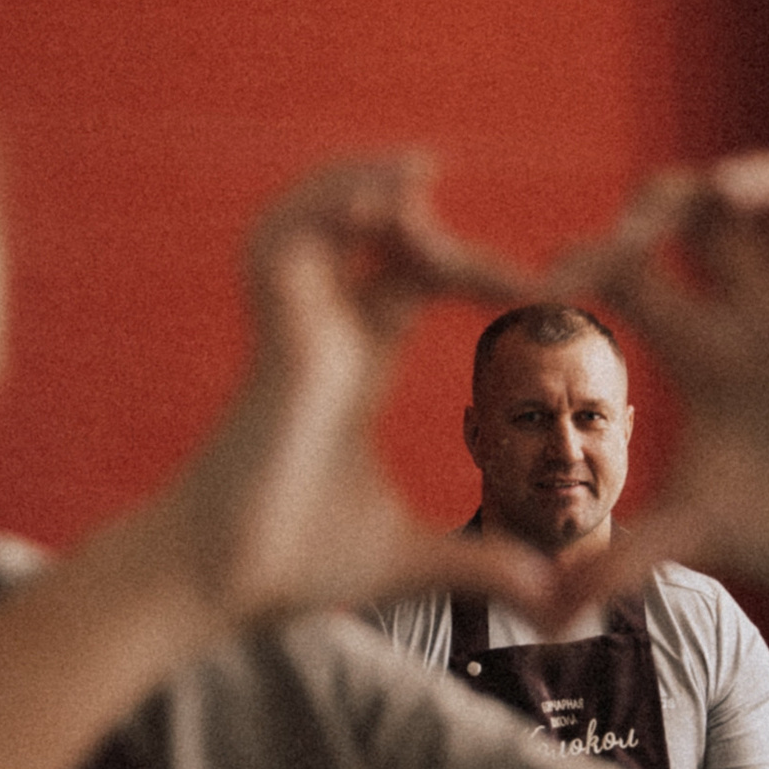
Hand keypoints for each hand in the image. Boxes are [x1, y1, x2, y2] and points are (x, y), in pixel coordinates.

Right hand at [140, 156, 563, 626]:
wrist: (215, 584)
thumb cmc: (289, 566)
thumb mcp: (409, 560)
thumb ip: (482, 567)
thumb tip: (553, 597)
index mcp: (353, 372)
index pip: (411, 284)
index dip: (468, 266)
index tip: (537, 285)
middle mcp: (322, 339)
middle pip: (367, 237)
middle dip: (419, 211)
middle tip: (486, 220)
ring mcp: (294, 333)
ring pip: (313, 218)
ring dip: (360, 184)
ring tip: (421, 171)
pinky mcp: (273, 341)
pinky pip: (282, 243)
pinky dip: (320, 207)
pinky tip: (383, 200)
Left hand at [550, 156, 768, 600]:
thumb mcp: (697, 537)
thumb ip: (623, 560)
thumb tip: (543, 617)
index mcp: (701, 351)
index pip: (631, 270)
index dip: (590, 254)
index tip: (560, 277)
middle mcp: (757, 317)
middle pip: (706, 212)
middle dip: (677, 193)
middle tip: (653, 214)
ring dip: (763, 180)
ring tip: (739, 196)